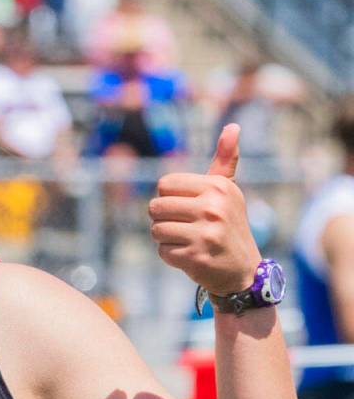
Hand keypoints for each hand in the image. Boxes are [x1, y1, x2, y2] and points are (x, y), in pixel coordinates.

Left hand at [148, 124, 260, 295]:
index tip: (186, 209)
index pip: (164, 184)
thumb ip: (224, 162)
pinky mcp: (196, 257)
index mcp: (218, 187)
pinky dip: (170, 256)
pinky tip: (189, 256)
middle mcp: (214, 207)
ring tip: (187, 241)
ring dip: (165, 238)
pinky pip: (162, 251)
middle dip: (163, 219)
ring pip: (156, 229)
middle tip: (185, 228)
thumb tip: (232, 127)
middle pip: (155, 206)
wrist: (243, 271)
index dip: (168, 198)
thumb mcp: (228, 192)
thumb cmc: (228, 227)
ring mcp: (206, 233)